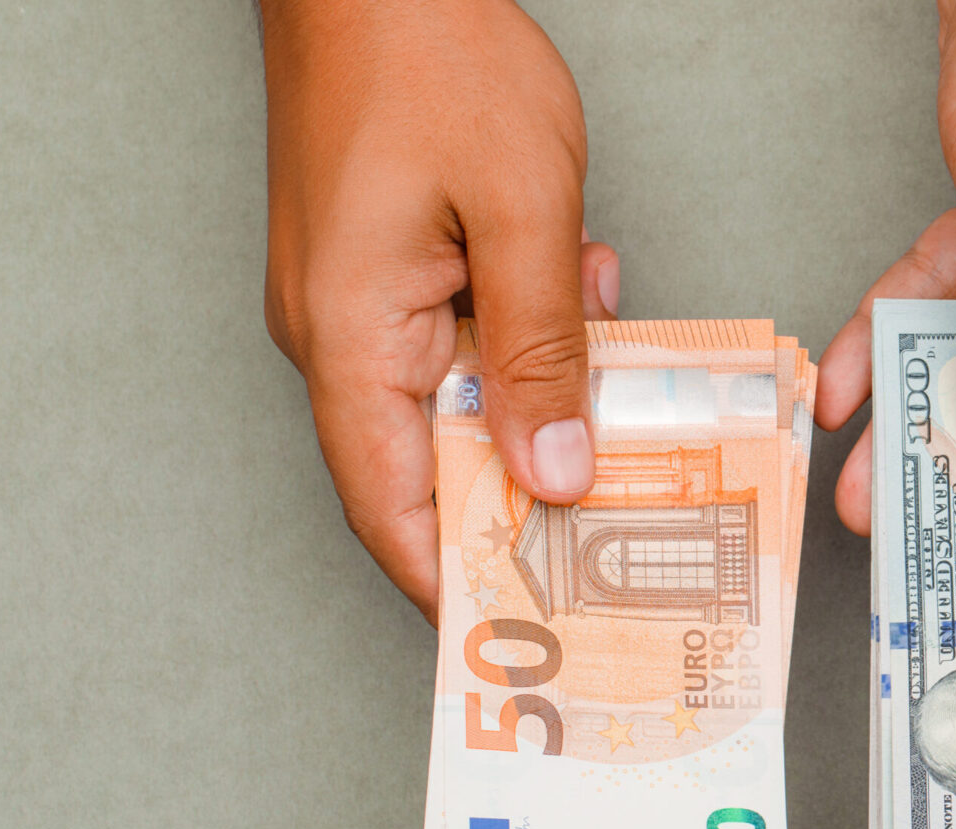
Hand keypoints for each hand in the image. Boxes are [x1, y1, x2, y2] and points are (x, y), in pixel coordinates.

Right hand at [260, 0, 618, 621]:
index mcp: (347, 337)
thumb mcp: (518, 207)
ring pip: (456, 397)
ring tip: (620, 397)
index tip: (528, 641)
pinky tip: (582, 301)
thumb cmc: (425, 49)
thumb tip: (551, 474)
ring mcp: (356, 300)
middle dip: (524, 497)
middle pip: (430, 464)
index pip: (394, 508)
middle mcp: (335, 333)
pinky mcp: (386, 266)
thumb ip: (542, 350)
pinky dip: (525, 335)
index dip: (459, 583)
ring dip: (540, 398)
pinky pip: (460, 336)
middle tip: (617, 532)